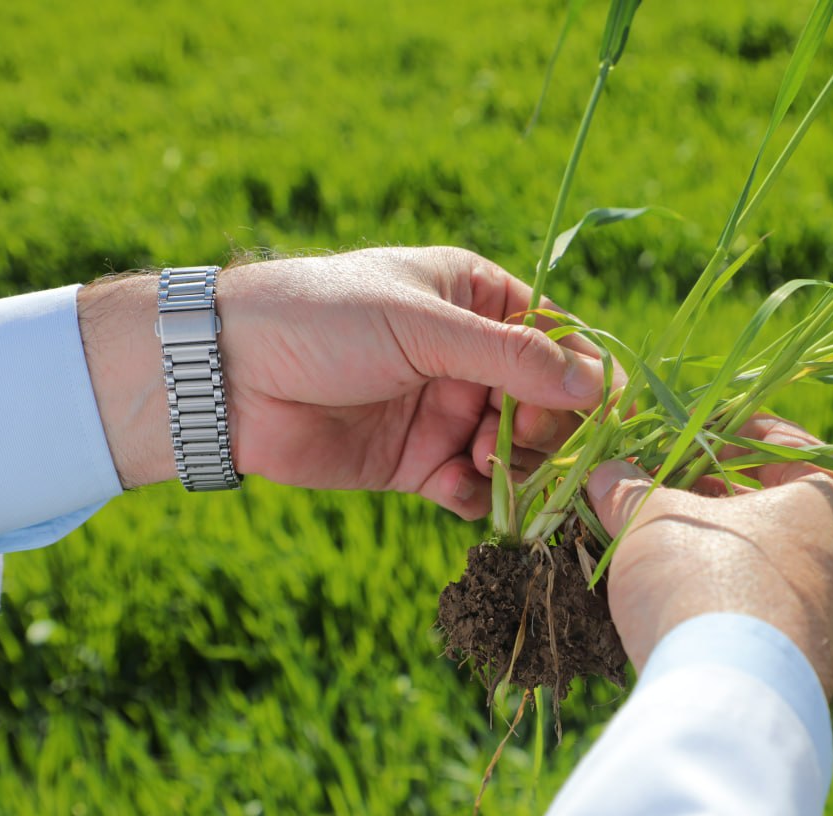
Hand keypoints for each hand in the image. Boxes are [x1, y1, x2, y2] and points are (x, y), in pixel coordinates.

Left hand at [78, 247, 605, 517]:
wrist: (226, 378)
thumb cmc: (323, 320)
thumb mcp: (423, 326)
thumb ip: (512, 357)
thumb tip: (598, 386)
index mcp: (478, 300)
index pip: (560, 338)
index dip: (587, 375)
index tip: (605, 412)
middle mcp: (471, 357)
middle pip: (548, 401)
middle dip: (547, 426)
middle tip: (514, 435)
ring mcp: (446, 411)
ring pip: (518, 450)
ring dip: (517, 466)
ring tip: (483, 462)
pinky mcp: (418, 463)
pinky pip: (474, 489)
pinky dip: (480, 499)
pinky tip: (458, 492)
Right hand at [585, 416, 832, 696]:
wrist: (729, 701)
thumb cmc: (707, 582)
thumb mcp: (655, 520)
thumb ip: (632, 490)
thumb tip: (604, 475)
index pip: (778, 442)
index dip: (716, 434)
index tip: (675, 438)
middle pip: (782, 505)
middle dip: (720, 498)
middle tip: (665, 495)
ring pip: (782, 562)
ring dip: (729, 551)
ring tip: (668, 550)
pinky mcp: (827, 667)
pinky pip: (780, 613)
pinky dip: (741, 600)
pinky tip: (691, 605)